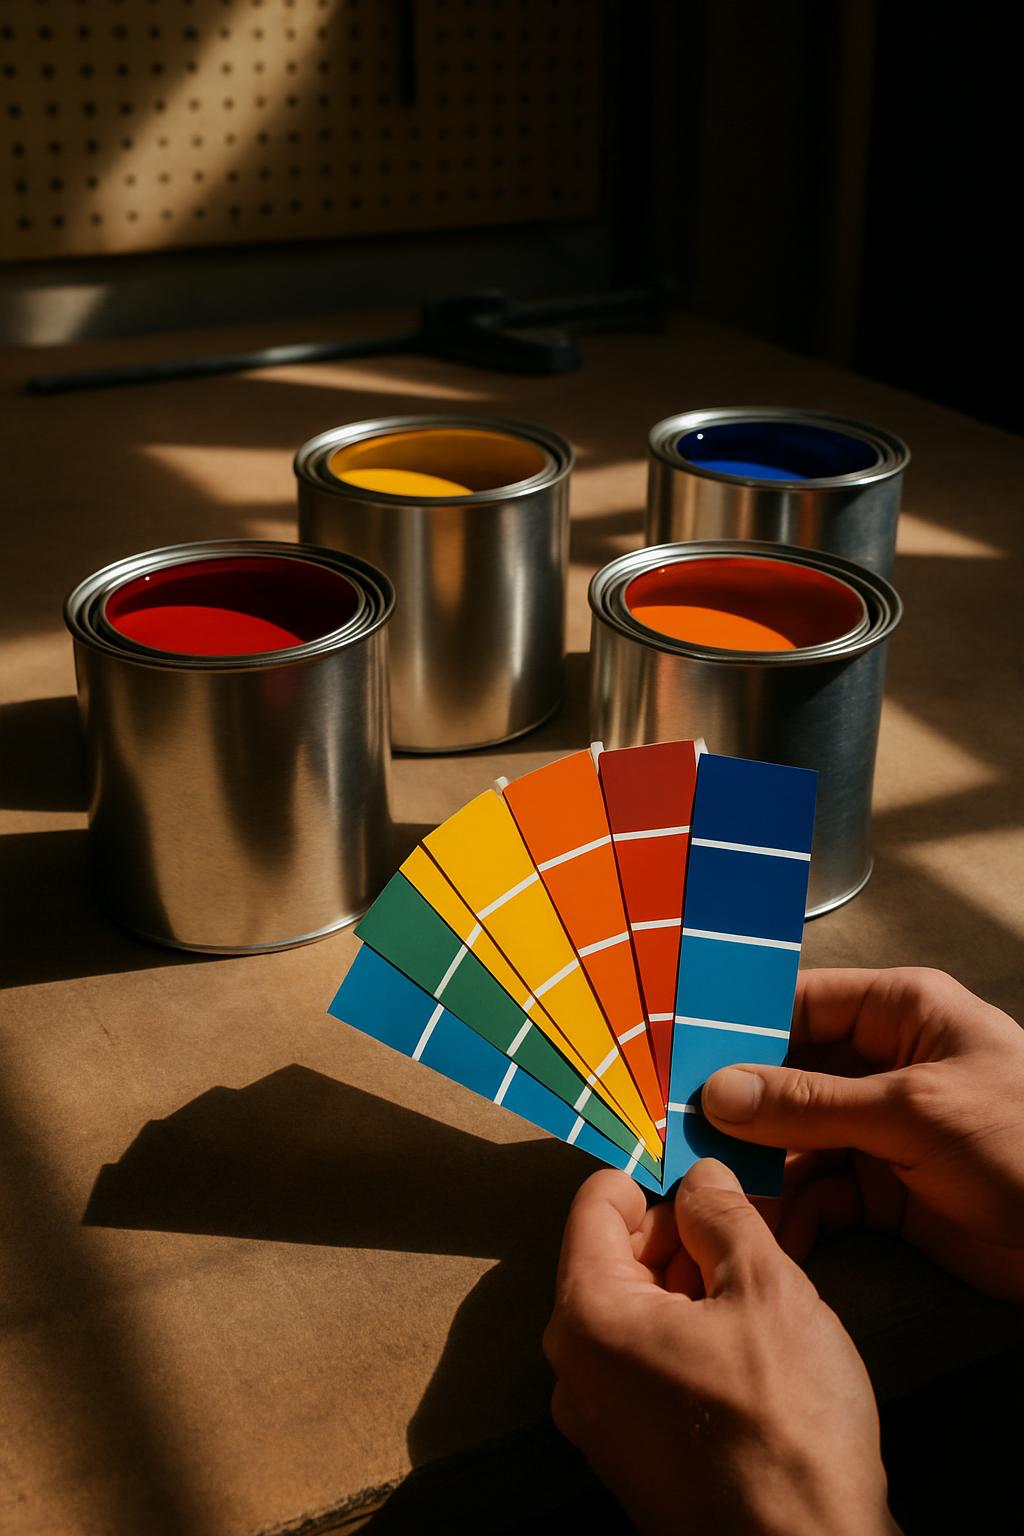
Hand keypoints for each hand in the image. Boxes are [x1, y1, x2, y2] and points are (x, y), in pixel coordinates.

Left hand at [544, 1162, 896, 1535]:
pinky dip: (683, 1335)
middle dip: (675, 1231)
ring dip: (685, 1284)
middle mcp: (574, 1368)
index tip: (701, 1169)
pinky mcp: (631, 1456)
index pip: (596, 1204)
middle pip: (611, 1258)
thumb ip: (722, 1214)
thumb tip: (700, 1176)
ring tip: (753, 1279)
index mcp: (589, 1316)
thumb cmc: (786, 1427)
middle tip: (742, 1222)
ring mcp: (598, 1420)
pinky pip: (642, 1365)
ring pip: (631, 1313)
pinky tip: (744, 1341)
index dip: (652, 1176)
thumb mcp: (766, 1289)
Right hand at [702, 967, 1023, 1299]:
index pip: (800, 1005)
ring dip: (759, 1169)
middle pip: (788, 1076)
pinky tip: (768, 1230)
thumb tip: (718, 1092)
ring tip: (712, 1194)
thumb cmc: (1022, 1142)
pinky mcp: (887, 1188)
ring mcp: (883, 1127)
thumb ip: (811, 1104)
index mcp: (899, 1013)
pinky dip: (794, 1211)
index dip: (738, 1029)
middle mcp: (883, 1063)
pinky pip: (822, 1190)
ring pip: (796, 1139)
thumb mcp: (913, 1112)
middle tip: (677, 1135)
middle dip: (738, 1109)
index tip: (675, 1056)